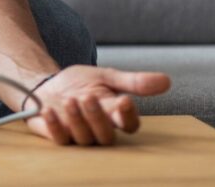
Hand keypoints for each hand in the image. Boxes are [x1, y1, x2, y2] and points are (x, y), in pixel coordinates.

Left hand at [23, 66, 170, 145]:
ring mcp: (78, 135)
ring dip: (77, 120)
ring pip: (84, 138)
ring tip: (70, 100)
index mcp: (115, 116)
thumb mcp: (106, 76)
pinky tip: (49, 111)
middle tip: (88, 97)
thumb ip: (133, 82)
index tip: (124, 100)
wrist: (48, 83)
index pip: (129, 124)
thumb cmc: (80, 83)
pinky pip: (59, 139)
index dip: (128, 116)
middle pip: (106, 135)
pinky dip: (54, 126)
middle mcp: (99, 130)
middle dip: (98, 117)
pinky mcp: (58, 135)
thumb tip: (167, 81)